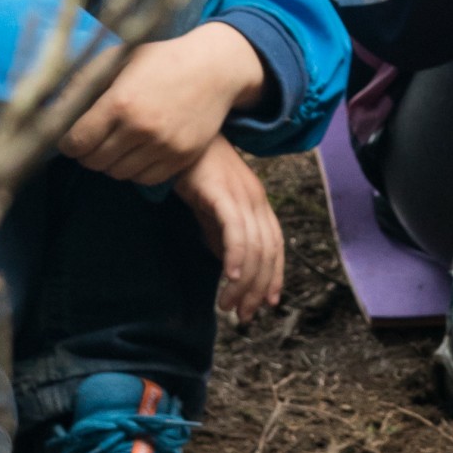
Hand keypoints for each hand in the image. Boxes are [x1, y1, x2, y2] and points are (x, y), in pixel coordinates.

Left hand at [65, 18, 270, 186]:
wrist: (214, 69)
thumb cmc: (161, 59)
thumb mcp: (118, 58)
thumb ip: (83, 81)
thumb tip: (51, 107)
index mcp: (119, 102)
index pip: (75, 143)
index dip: (67, 142)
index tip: (70, 137)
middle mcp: (140, 129)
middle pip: (93, 162)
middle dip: (87, 153)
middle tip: (92, 140)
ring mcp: (163, 146)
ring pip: (117, 173)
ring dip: (111, 162)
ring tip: (117, 143)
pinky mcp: (181, 158)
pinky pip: (144, 179)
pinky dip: (135, 169)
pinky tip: (138, 150)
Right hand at [181, 136, 286, 319]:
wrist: (177, 137)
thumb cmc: (192, 171)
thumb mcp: (211, 209)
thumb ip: (221, 235)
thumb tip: (229, 266)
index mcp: (258, 203)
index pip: (275, 246)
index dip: (275, 276)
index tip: (268, 303)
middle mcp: (257, 199)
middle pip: (269, 251)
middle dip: (259, 288)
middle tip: (244, 315)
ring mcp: (242, 194)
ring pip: (254, 246)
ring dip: (244, 281)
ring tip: (228, 305)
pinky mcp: (221, 191)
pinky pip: (235, 228)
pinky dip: (237, 255)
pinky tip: (230, 276)